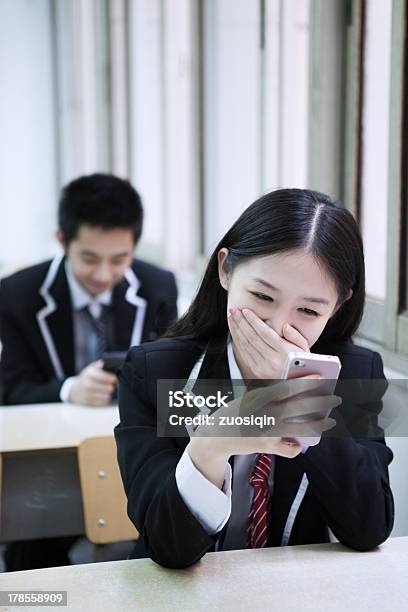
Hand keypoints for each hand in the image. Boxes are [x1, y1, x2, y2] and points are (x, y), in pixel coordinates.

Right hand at [68, 360, 116, 405]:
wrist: (74, 390)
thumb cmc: (86, 378)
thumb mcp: (91, 368)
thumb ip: (101, 365)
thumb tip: (110, 363)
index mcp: (89, 374)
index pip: (103, 376)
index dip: (111, 378)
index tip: (115, 379)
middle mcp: (87, 384)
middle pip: (108, 388)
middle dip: (112, 386)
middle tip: (112, 385)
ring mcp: (87, 394)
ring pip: (106, 396)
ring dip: (109, 393)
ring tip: (107, 390)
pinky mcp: (88, 402)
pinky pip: (103, 402)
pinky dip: (105, 399)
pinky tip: (103, 395)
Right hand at [187, 376, 339, 486]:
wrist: (216, 435)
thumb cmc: (236, 413)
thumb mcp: (251, 397)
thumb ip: (272, 395)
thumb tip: (298, 391)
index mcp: (259, 397)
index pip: (287, 387)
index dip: (305, 381)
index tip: (320, 375)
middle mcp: (265, 413)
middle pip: (299, 406)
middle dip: (320, 401)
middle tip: (335, 398)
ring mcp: (267, 431)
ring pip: (300, 428)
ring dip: (318, 424)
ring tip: (328, 421)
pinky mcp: (267, 446)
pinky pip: (289, 448)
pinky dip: (296, 446)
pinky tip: (300, 442)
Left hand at [228, 306, 309, 378]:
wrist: (297, 383)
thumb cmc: (302, 363)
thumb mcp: (305, 349)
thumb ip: (296, 336)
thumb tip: (285, 326)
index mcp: (285, 353)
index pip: (265, 333)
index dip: (253, 321)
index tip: (246, 311)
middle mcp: (273, 361)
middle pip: (253, 338)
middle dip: (241, 322)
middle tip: (234, 310)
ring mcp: (263, 368)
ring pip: (246, 345)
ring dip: (237, 330)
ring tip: (232, 317)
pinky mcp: (257, 372)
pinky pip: (244, 353)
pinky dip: (238, 341)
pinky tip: (235, 331)